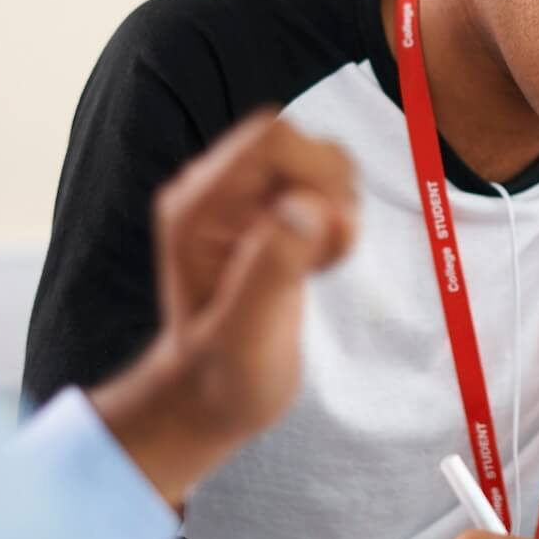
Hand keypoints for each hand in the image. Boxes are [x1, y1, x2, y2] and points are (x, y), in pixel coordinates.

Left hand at [90, 112, 356, 505]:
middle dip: (333, 193)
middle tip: (328, 255)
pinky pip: (321, 190)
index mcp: (197, 207)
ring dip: (340, 208)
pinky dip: (336, 221)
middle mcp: (214, 191)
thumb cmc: (223, 378)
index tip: (330, 231)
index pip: (272, 139)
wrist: (211, 399)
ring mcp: (241, 202)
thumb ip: (273, 267)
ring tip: (322, 264)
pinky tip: (319, 264)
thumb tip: (307, 205)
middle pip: (300, 144)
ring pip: (317, 164)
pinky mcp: (266, 216)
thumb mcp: (247, 334)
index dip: (317, 174)